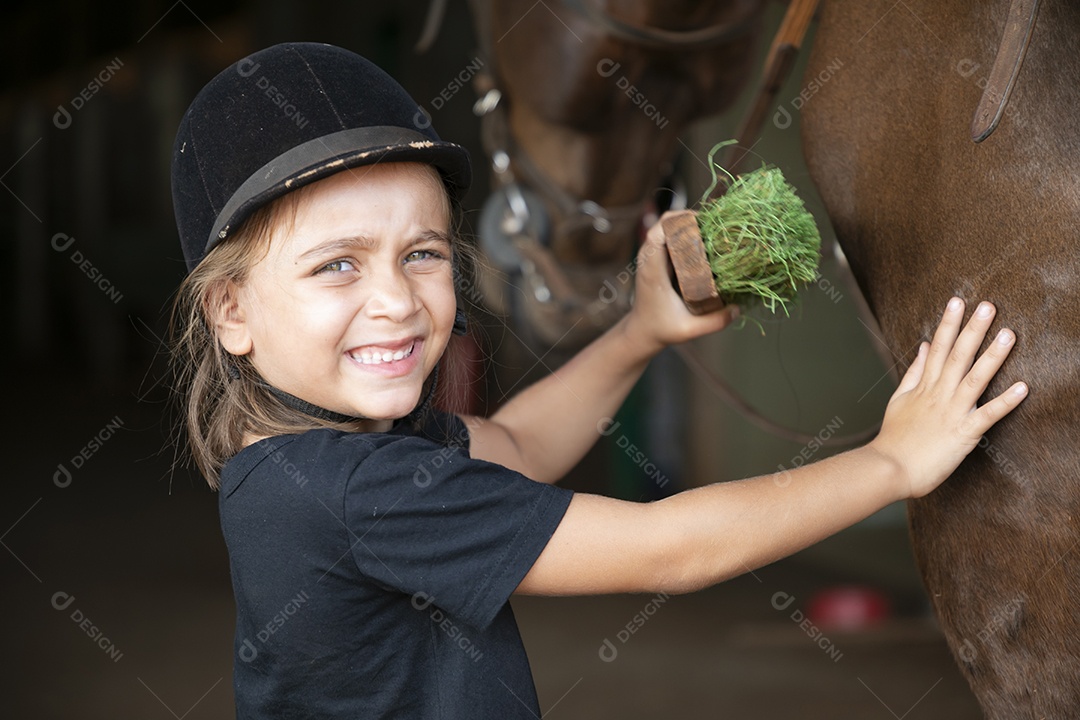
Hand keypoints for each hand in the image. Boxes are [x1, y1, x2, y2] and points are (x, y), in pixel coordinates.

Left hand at [622, 211, 740, 354]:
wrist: (641, 331)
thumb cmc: (661, 330)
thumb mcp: (689, 329)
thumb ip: (715, 322)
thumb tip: (738, 309)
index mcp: (653, 271)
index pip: (656, 235)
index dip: (675, 221)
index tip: (700, 221)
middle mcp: (649, 260)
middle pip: (662, 224)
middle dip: (686, 218)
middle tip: (713, 225)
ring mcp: (651, 258)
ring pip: (665, 228)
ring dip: (686, 224)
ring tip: (711, 229)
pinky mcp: (657, 260)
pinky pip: (668, 237)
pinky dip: (683, 232)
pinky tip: (703, 240)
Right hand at [868, 297, 1027, 498]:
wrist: (887, 468)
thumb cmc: (894, 439)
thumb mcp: (899, 400)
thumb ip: (914, 372)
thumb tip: (926, 346)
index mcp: (924, 387)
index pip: (938, 348)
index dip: (949, 324)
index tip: (959, 301)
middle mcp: (939, 394)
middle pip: (958, 356)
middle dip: (973, 329)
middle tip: (988, 306)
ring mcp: (951, 412)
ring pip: (975, 379)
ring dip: (993, 357)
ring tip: (1009, 335)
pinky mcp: (963, 433)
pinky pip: (988, 415)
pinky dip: (1005, 402)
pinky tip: (1022, 387)